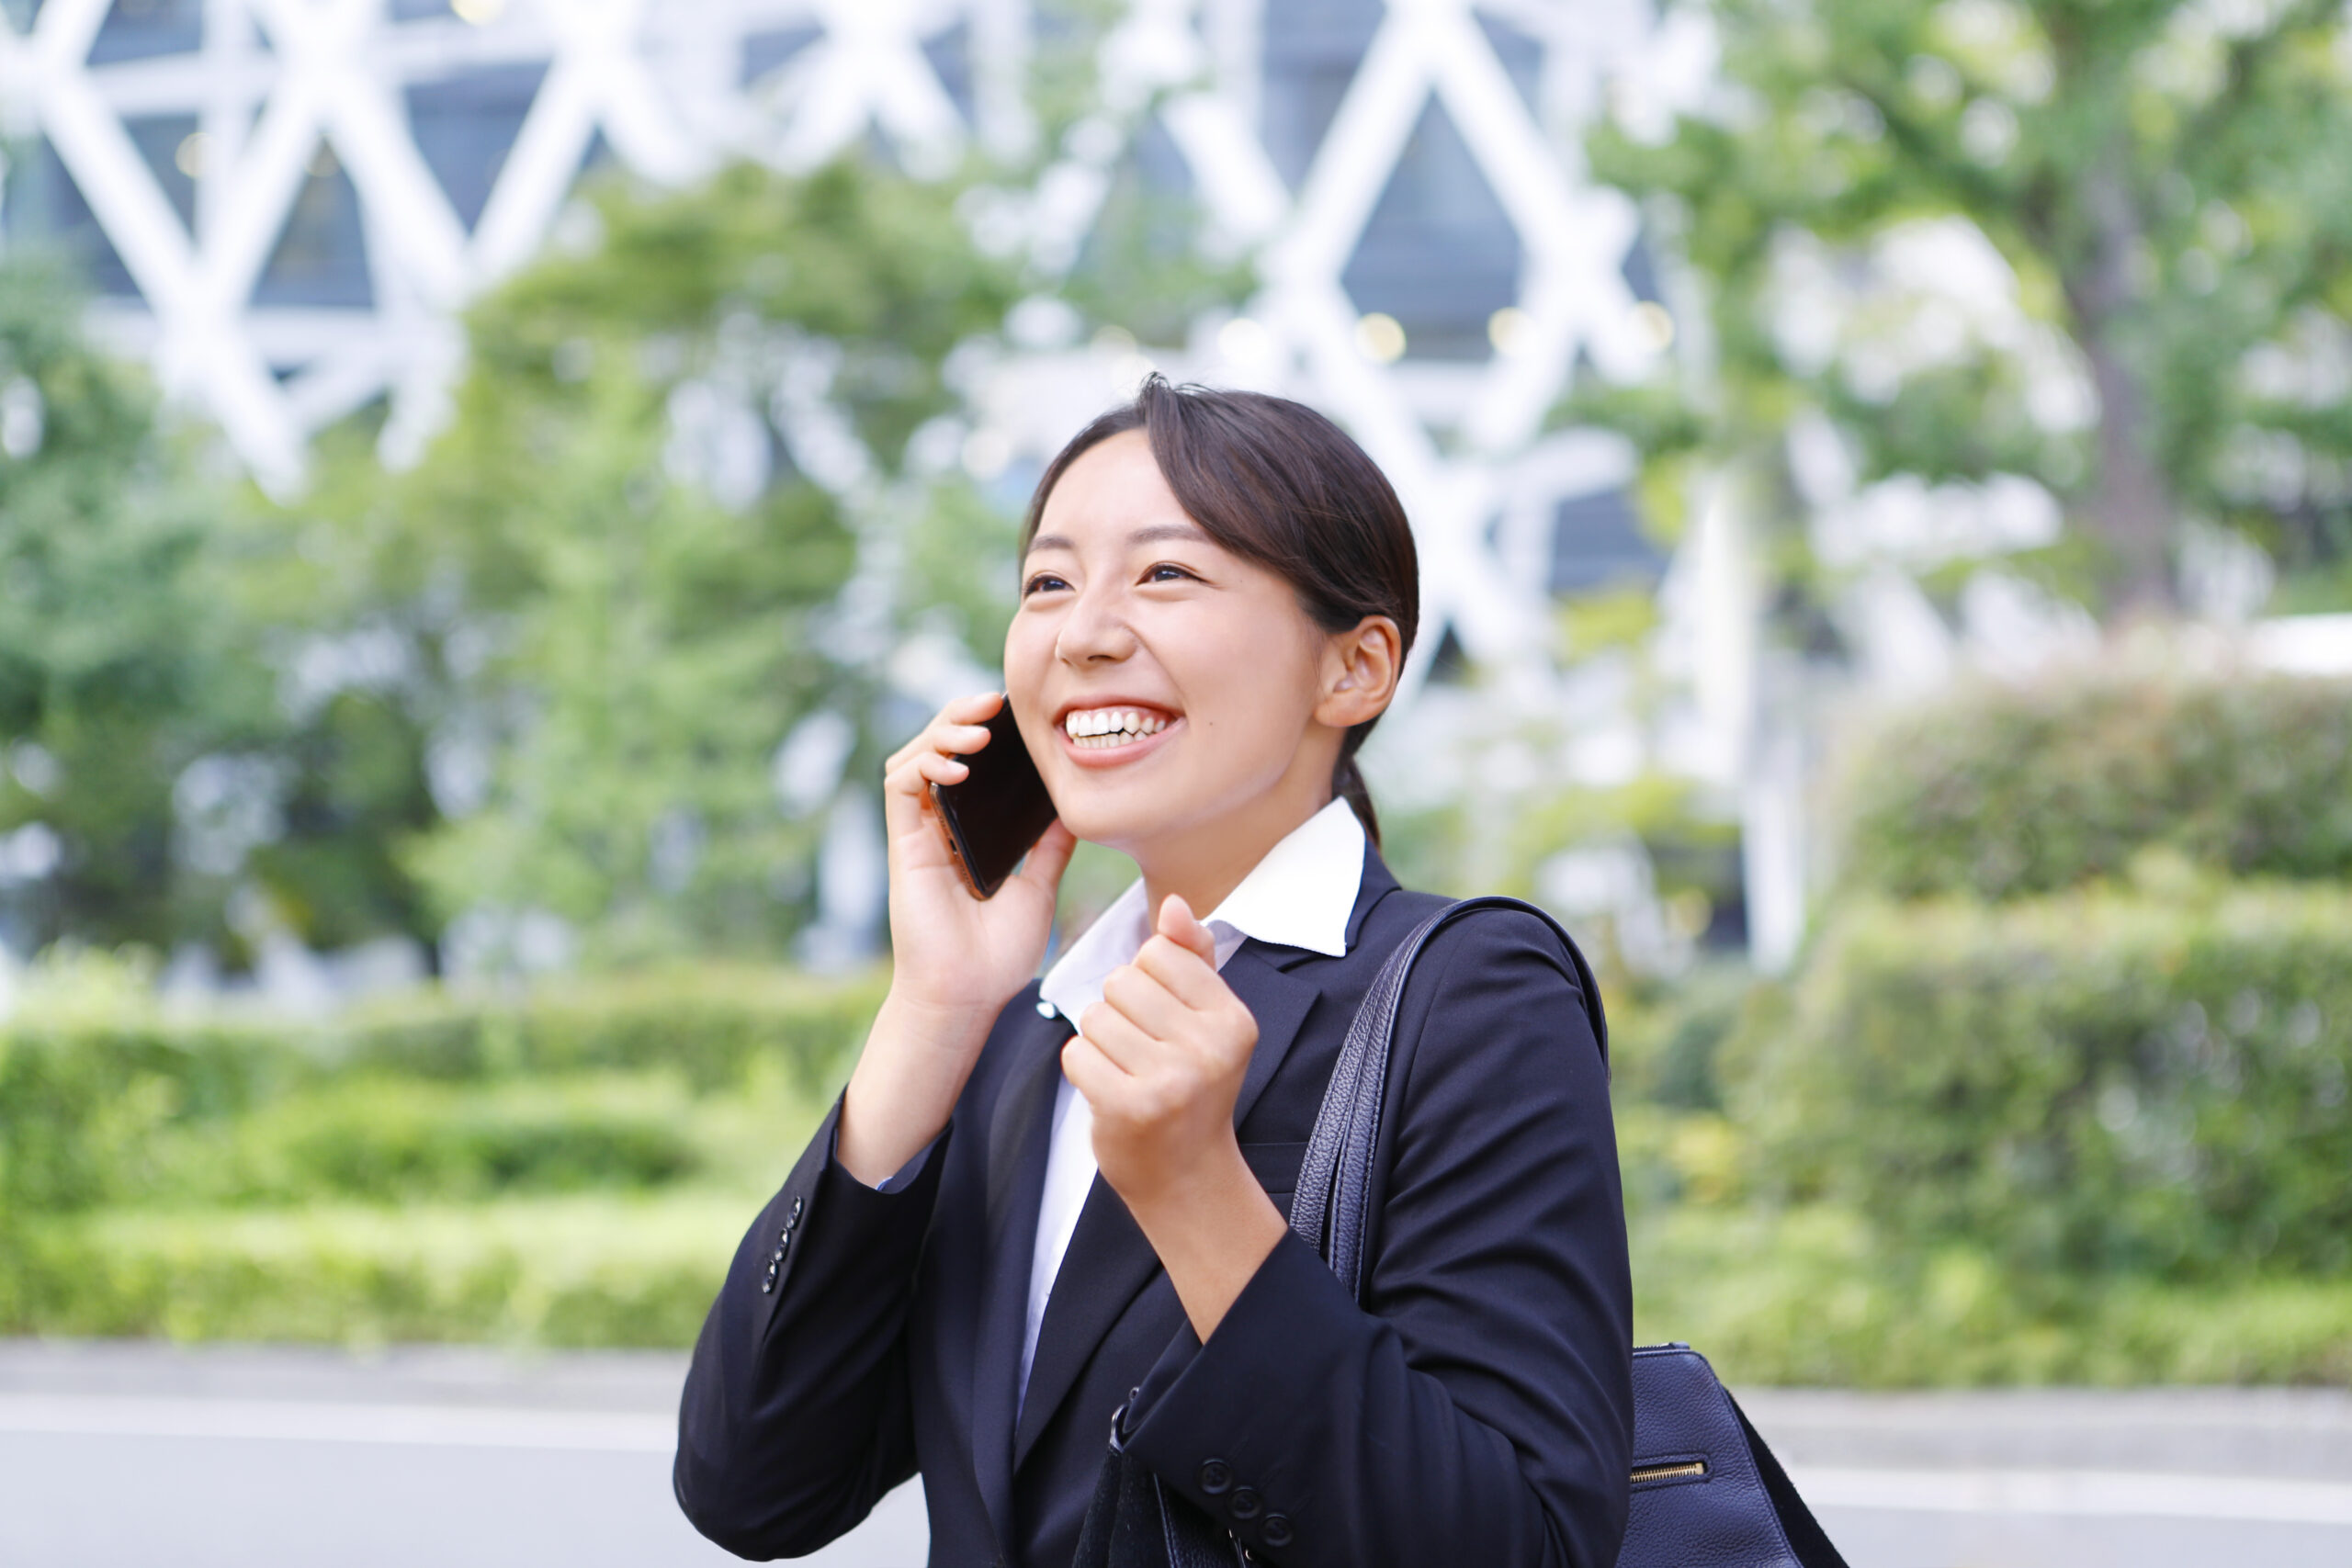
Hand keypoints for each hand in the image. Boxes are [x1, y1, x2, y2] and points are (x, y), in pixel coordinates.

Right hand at [840, 693, 1076, 1183]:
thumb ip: (1049, 847)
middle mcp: (939, 828)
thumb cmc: (997, 956)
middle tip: (996, 702)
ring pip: (914, 758)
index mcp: (969, 834)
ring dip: (942, 732)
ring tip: (979, 729)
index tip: (1019, 715)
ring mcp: (917, 835)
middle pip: (938, 749)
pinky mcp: (903, 846)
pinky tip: (958, 768)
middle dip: (962, 716)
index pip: (970, 766)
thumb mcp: (1038, 888)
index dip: (987, 732)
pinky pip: (901, 788)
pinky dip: (925, 765)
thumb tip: (1074, 809)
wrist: (968, 998)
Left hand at [1066, 896, 1285, 1336]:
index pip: (1158, 953)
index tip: (1164, 1023)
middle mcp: (1209, 1047)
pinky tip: (1108, 1090)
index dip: (1146, 981)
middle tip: (1143, 1053)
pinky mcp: (1130, 1107)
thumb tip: (1174, 903)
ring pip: (1095, 1015)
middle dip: (1119, 1011)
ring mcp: (1171, 1079)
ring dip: (1099, 1041)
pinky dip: (1082, 1069)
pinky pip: (1076, 1053)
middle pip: (1122, 980)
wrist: (1188, 1177)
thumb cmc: (1192, 1088)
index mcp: (1233, 1018)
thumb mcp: (1207, 1022)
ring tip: (1127, 1071)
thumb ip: (1193, 959)